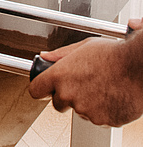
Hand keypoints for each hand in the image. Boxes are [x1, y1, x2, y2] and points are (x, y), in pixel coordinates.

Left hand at [28, 35, 142, 126]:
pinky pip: (98, 117)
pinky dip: (102, 110)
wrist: (138, 68)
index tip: (44, 87)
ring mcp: (86, 110)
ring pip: (80, 110)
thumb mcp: (81, 47)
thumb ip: (60, 54)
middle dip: (65, 96)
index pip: (36, 90)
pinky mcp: (104, 121)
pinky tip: (110, 95)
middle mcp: (69, 95)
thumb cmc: (112, 55)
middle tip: (79, 84)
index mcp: (59, 76)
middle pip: (57, 104)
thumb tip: (45, 56)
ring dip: (85, 102)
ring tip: (99, 85)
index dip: (40, 88)